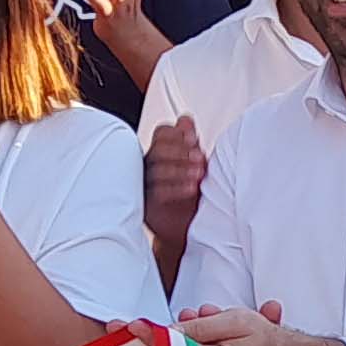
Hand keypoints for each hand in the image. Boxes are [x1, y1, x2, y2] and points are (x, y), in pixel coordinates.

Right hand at [143, 115, 205, 249]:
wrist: (189, 226)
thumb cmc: (191, 192)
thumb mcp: (197, 164)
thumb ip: (191, 142)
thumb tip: (185, 119)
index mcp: (162, 151)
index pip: (162, 133)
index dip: (177, 134)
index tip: (194, 139)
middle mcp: (151, 165)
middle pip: (157, 150)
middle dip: (180, 152)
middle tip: (199, 157)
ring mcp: (146, 184)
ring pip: (156, 171)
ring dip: (180, 170)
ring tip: (199, 174)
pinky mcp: (145, 204)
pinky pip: (155, 193)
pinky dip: (175, 189)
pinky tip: (190, 189)